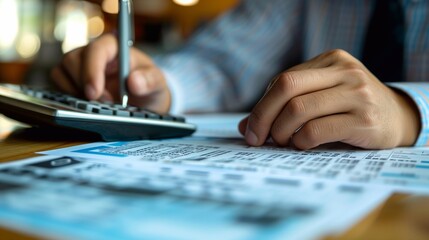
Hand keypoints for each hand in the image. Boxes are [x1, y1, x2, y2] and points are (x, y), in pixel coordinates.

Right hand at [51, 34, 170, 112]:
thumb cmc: (148, 85)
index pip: (97, 49)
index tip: (95, 92)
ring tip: (96, 105)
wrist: (144, 100)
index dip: (92, 69)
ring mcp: (79, 66)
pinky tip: (84, 106)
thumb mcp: (158, 84)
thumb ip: (151, 81)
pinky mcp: (71, 81)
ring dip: (74, 91)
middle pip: (72, 59)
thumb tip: (134, 81)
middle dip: (83, 84)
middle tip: (103, 103)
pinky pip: (57, 85)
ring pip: (60, 71)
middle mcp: (93, 53)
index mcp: (114, 46)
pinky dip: (67, 97)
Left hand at [239, 49, 419, 149]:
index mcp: (331, 60)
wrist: (399, 118)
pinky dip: (300, 141)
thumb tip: (245, 126)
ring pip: (298, 109)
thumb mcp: (322, 97)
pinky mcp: (364, 119)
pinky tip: (302, 145)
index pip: (283, 80)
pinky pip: (316, 130)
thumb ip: (286, 105)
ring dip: (280, 131)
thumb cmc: (351, 108)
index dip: (262, 106)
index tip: (251, 130)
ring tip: (282, 143)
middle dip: (263, 116)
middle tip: (257, 138)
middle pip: (286, 87)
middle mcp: (344, 71)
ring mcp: (357, 93)